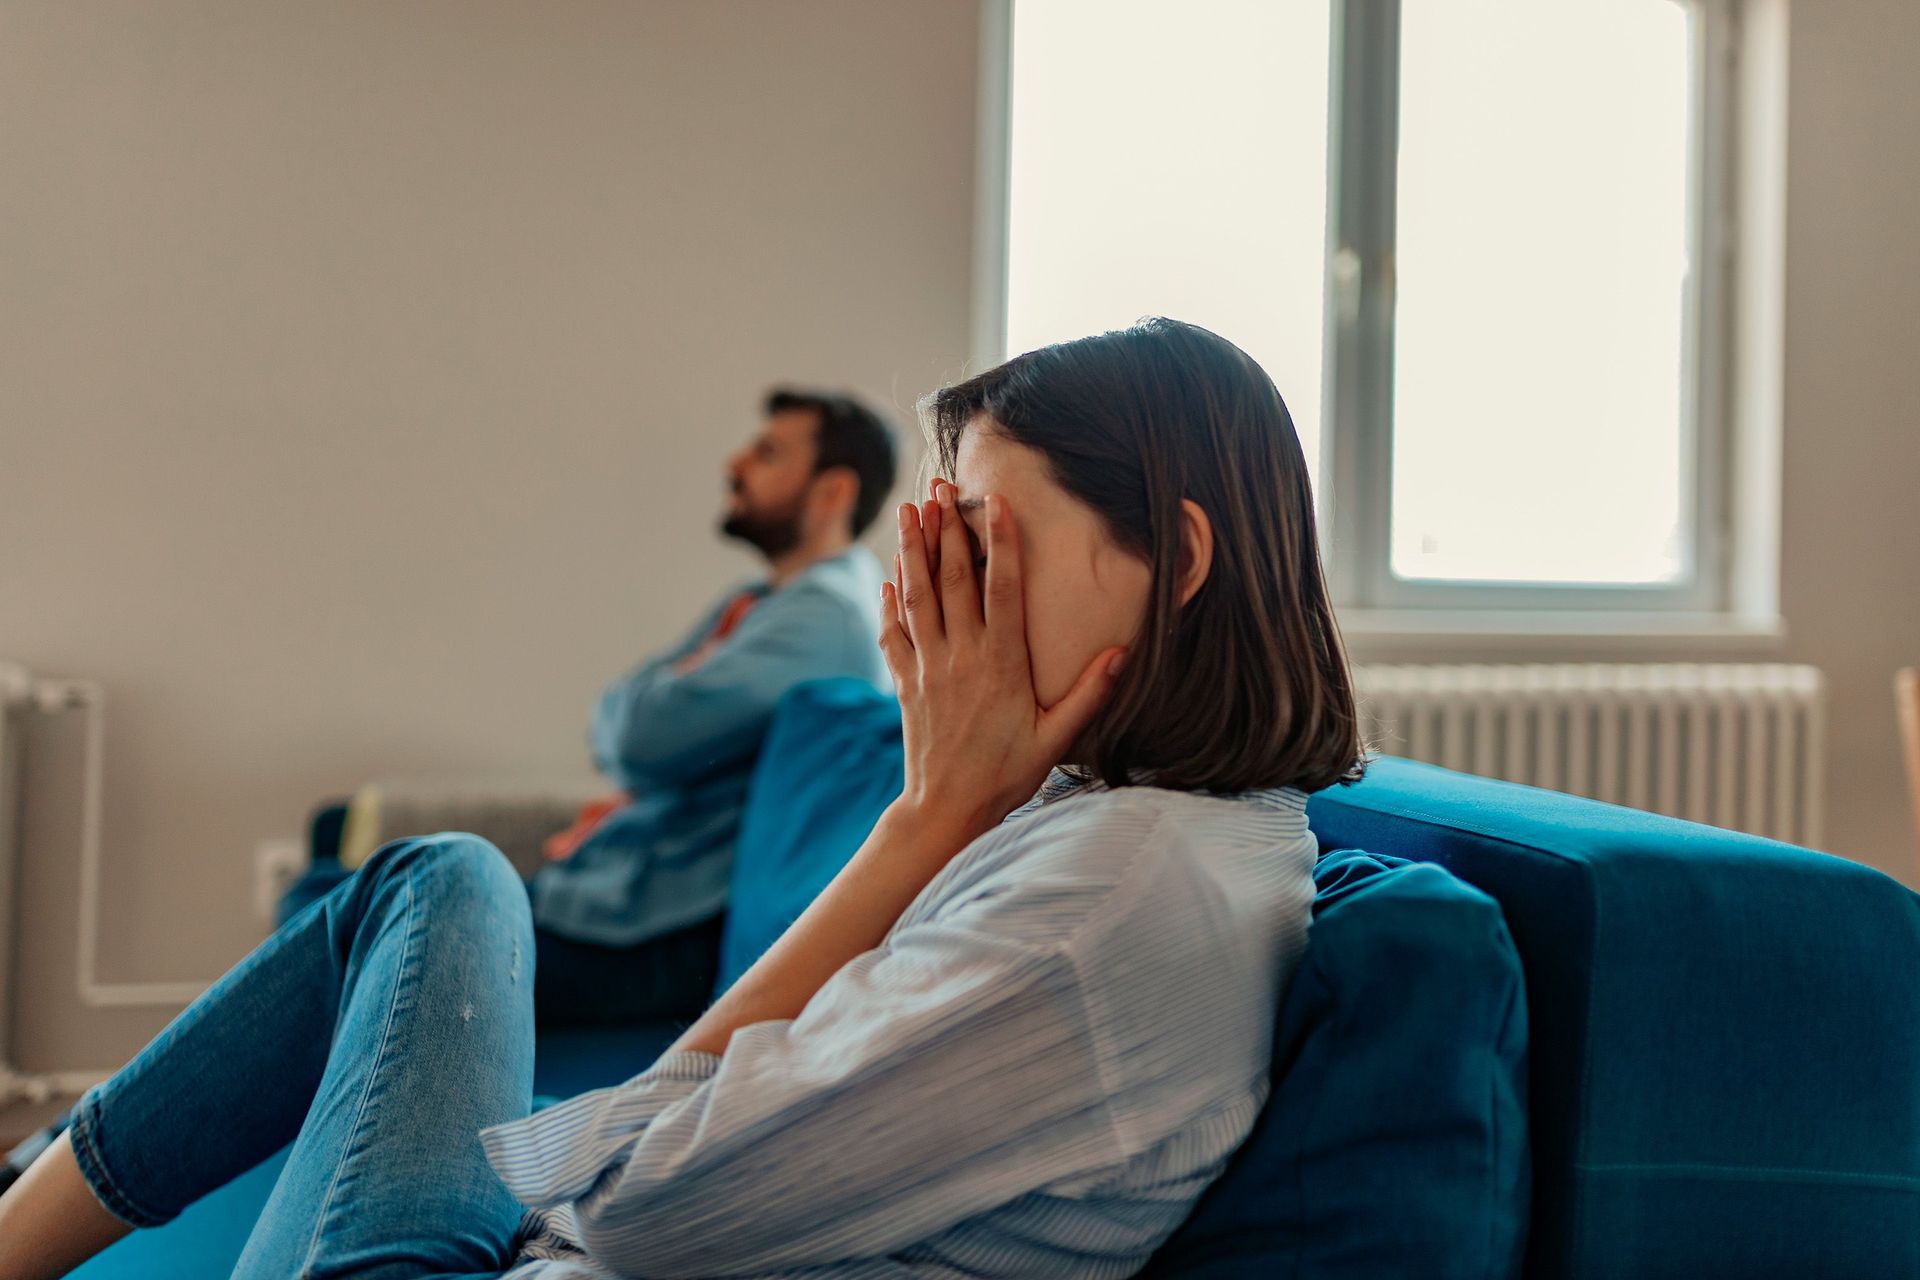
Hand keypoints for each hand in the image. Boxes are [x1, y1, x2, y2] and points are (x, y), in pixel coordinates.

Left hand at [879, 480, 1126, 844]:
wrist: (946, 811)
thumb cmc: (1007, 775)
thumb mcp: (1056, 738)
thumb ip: (1089, 693)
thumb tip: (1122, 652)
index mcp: (1002, 664)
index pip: (1002, 589)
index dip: (1000, 542)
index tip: (995, 502)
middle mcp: (962, 657)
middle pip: (952, 580)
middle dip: (946, 529)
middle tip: (940, 487)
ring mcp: (929, 668)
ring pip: (918, 596)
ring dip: (913, 550)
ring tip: (909, 510)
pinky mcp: (907, 684)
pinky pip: (894, 633)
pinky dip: (890, 602)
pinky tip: (890, 577)